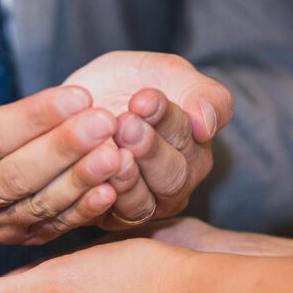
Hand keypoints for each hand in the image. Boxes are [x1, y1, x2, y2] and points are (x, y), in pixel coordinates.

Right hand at [0, 63, 122, 244]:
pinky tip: (111, 188)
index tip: (77, 95)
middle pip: (17, 176)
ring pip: (40, 204)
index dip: (34, 118)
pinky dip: (85, 209)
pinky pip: (55, 224)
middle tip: (104, 123)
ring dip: (80, 179)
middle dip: (64, 148)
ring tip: (115, 152)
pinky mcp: (22, 236)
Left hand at [64, 52, 232, 227]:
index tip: (142, 99)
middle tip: (125, 124)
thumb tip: (207, 126)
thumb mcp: (171, 73)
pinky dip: (98, 199)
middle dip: (149, 150)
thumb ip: (203, 96)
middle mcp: (174, 185)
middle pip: (171, 177)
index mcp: (195, 152)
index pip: (190, 139)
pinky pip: (106, 217)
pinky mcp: (107, 218)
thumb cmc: (134, 82)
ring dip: (126, 178)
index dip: (167, 120)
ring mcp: (142, 205)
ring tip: (111, 150)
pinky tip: (90, 177)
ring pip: (141, 203)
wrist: (84, 98)